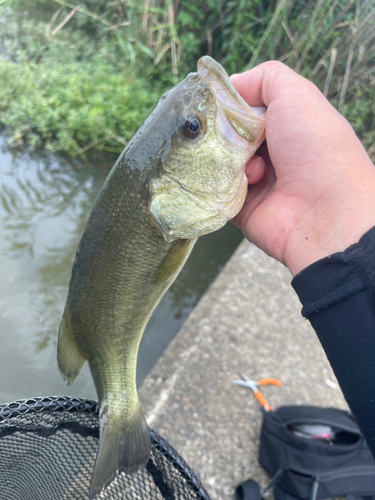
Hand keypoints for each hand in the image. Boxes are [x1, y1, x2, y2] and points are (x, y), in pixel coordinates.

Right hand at [231, 61, 374, 275]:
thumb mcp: (296, 95)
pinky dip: (223, 184)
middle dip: (222, 132)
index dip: (228, 104)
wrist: (324, 211)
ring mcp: (255, 181)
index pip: (244, 108)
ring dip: (228, 160)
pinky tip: (247, 184)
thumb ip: (264, 78)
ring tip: (251, 166)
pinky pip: (217, 190)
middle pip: (227, 135)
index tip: (215, 104)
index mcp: (286, 125)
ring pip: (219, 161)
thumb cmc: (316, 148)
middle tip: (226, 135)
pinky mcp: (240, 206)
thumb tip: (230, 85)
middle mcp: (271, 152)